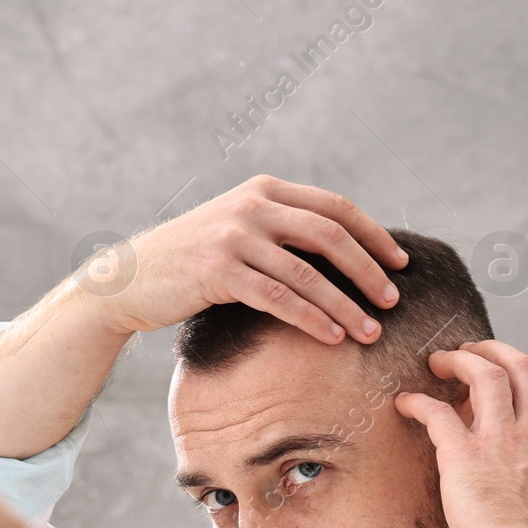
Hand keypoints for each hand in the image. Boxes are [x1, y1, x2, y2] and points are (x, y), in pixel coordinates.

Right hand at [0, 175, 408, 459]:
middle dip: (368, 270)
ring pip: (309, 272)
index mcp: (265, 190)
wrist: (129, 278)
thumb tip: (340, 256)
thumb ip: (281, 231)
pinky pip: (280, 298)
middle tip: (393, 301)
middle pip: (331, 234)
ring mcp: (235, 236)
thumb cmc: (192, 263)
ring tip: (371, 330)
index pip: (336, 208)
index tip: (399, 265)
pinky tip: (333, 337)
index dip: (373, 236)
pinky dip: (313, 318)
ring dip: (346, 304)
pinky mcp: (220, 271)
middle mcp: (253, 205)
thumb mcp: (239, 231)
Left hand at [394, 340, 527, 527]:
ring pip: (485, 373)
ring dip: (460, 359)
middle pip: (522, 369)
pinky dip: (418, 402)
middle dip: (496, 352)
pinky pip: (435, 412)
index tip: (509, 389)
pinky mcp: (464, 454)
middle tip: (474, 352)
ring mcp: (500, 440)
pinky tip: (404, 403)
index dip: (526, 386)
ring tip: (440, 360)